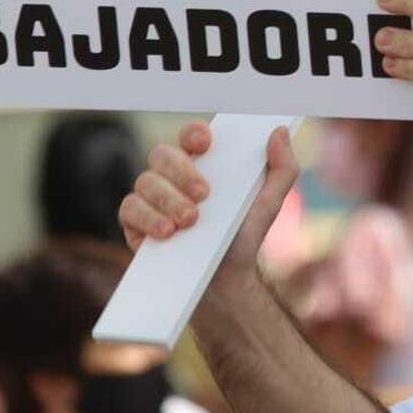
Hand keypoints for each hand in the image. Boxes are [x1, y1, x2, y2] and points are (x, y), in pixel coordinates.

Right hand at [117, 121, 300, 291]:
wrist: (224, 280)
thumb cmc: (243, 235)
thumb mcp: (269, 203)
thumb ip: (283, 167)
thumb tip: (279, 133)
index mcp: (202, 163)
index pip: (190, 135)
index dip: (193, 132)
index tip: (206, 143)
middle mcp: (171, 175)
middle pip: (162, 154)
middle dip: (181, 172)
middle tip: (204, 196)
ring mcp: (151, 198)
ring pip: (145, 181)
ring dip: (167, 199)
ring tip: (189, 221)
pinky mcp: (135, 223)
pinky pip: (129, 209)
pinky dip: (147, 218)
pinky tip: (166, 232)